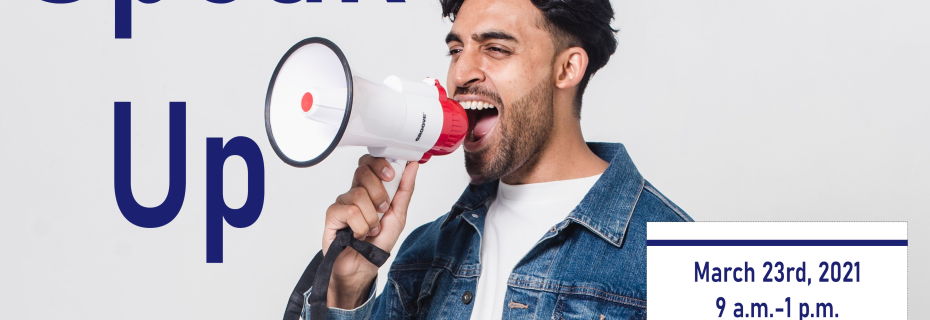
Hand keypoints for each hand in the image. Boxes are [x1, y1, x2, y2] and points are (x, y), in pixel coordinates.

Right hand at [322, 155, 418, 308]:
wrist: (364, 267)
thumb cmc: (378, 242)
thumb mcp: (399, 215)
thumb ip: (405, 190)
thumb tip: (413, 165)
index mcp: (370, 189)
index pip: (370, 162)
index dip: (380, 164)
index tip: (390, 176)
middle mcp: (355, 192)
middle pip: (363, 171)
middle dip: (379, 193)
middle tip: (382, 210)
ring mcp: (342, 202)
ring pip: (359, 194)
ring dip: (371, 217)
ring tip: (371, 229)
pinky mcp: (332, 214)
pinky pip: (350, 210)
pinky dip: (360, 226)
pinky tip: (358, 234)